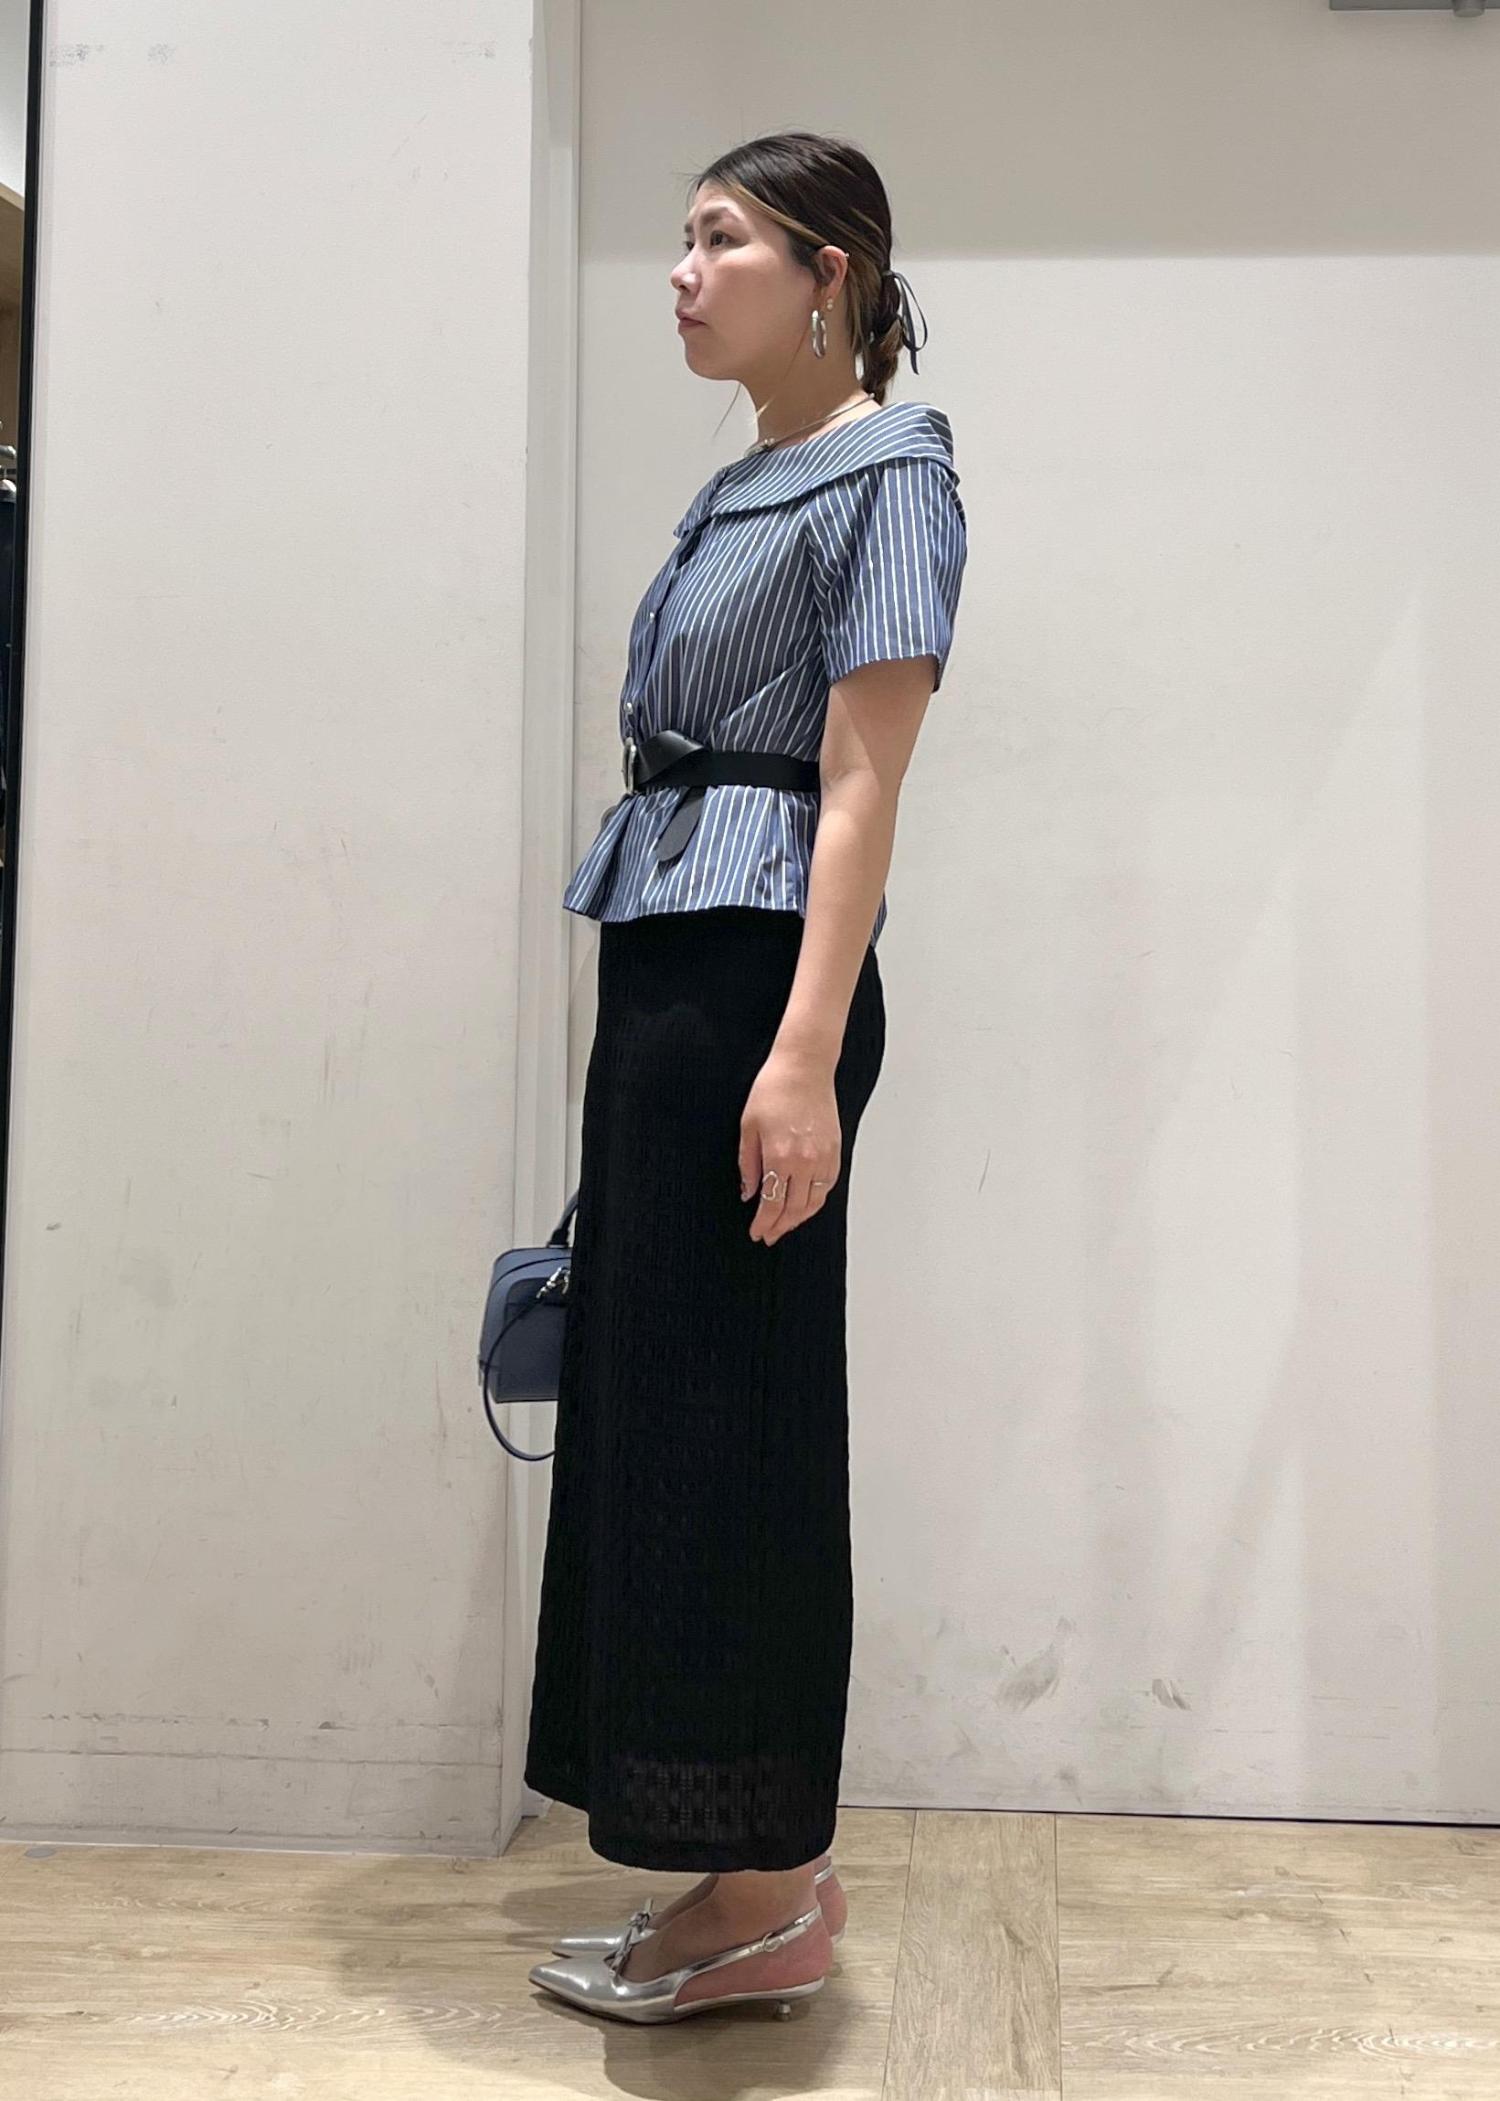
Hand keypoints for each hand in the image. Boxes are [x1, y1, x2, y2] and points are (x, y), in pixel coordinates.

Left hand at [738, 1046, 840, 1244]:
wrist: (804, 1067)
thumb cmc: (773, 1090)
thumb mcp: (748, 1127)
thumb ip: (747, 1164)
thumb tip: (748, 1193)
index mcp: (779, 1156)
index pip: (772, 1204)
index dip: (763, 1223)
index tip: (756, 1233)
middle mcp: (806, 1161)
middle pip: (794, 1209)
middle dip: (780, 1227)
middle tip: (769, 1236)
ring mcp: (824, 1156)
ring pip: (814, 1202)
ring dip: (799, 1218)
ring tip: (785, 1225)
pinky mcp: (835, 1150)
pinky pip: (828, 1186)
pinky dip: (816, 1201)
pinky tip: (805, 1205)